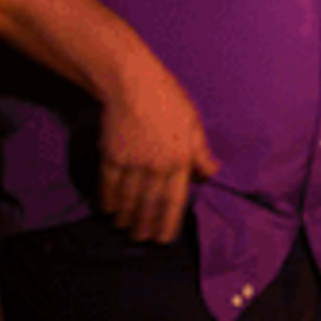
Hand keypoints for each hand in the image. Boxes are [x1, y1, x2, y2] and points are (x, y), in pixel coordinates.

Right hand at [95, 55, 219, 242]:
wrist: (132, 81)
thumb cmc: (168, 98)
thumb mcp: (193, 122)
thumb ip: (201, 152)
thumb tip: (212, 173)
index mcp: (180, 159)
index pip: (174, 200)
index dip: (168, 222)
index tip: (164, 238)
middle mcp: (156, 165)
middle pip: (149, 203)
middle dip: (145, 225)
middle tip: (142, 239)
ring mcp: (132, 161)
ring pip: (128, 197)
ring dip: (127, 217)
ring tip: (126, 229)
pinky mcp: (111, 154)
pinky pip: (109, 183)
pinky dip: (108, 199)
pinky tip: (109, 210)